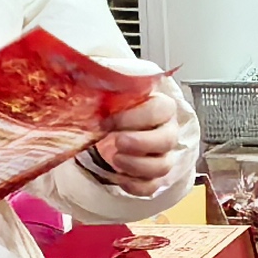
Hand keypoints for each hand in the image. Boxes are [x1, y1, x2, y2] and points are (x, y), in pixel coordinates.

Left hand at [91, 80, 197, 199]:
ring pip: (163, 166)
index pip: (161, 109)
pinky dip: (136, 186)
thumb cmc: (112, 107)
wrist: (107, 126)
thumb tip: (90, 72)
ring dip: (137, 165)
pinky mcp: (153, 176)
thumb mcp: (108, 90)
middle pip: (167, 140)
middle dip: (141, 143)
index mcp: (159, 105)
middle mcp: (166, 130)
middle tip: (117, 142)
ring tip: (114, 159)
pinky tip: (119, 179)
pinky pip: (152, 186)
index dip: (138, 116)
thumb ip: (106, 81)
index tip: (111, 120)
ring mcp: (162, 155)